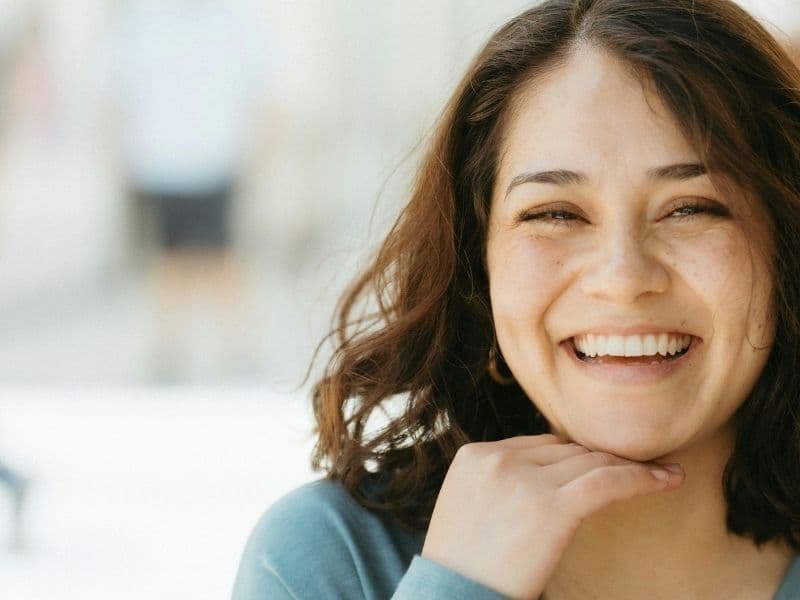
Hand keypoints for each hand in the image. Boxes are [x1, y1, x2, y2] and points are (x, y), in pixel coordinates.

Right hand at [420, 434, 683, 599]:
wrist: (452, 596)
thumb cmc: (461, 566)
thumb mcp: (466, 506)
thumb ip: (498, 481)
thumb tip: (547, 474)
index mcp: (475, 455)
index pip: (539, 444)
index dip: (574, 456)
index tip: (601, 466)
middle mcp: (498, 459)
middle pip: (566, 449)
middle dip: (602, 460)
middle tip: (638, 468)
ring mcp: (522, 480)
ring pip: (590, 461)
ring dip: (629, 465)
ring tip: (662, 471)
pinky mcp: (550, 506)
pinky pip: (607, 481)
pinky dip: (642, 479)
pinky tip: (668, 479)